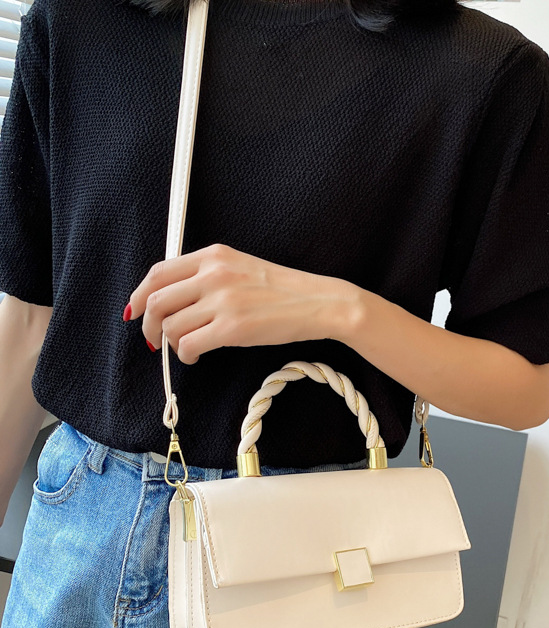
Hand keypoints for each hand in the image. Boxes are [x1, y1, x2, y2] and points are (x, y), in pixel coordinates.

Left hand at [125, 243, 358, 364]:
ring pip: (170, 325)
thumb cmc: (283, 291)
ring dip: (169, 344)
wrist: (318, 302)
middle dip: (147, 325)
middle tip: (152, 340)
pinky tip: (195, 357)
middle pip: (156, 300)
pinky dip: (185, 355)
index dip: (139, 295)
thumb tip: (173, 300)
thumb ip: (207, 275)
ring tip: (184, 349)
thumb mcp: (241, 268)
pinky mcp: (232, 328)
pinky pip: (188, 344)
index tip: (136, 312)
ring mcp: (222, 301)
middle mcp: (213, 274)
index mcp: (213, 256)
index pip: (158, 272)